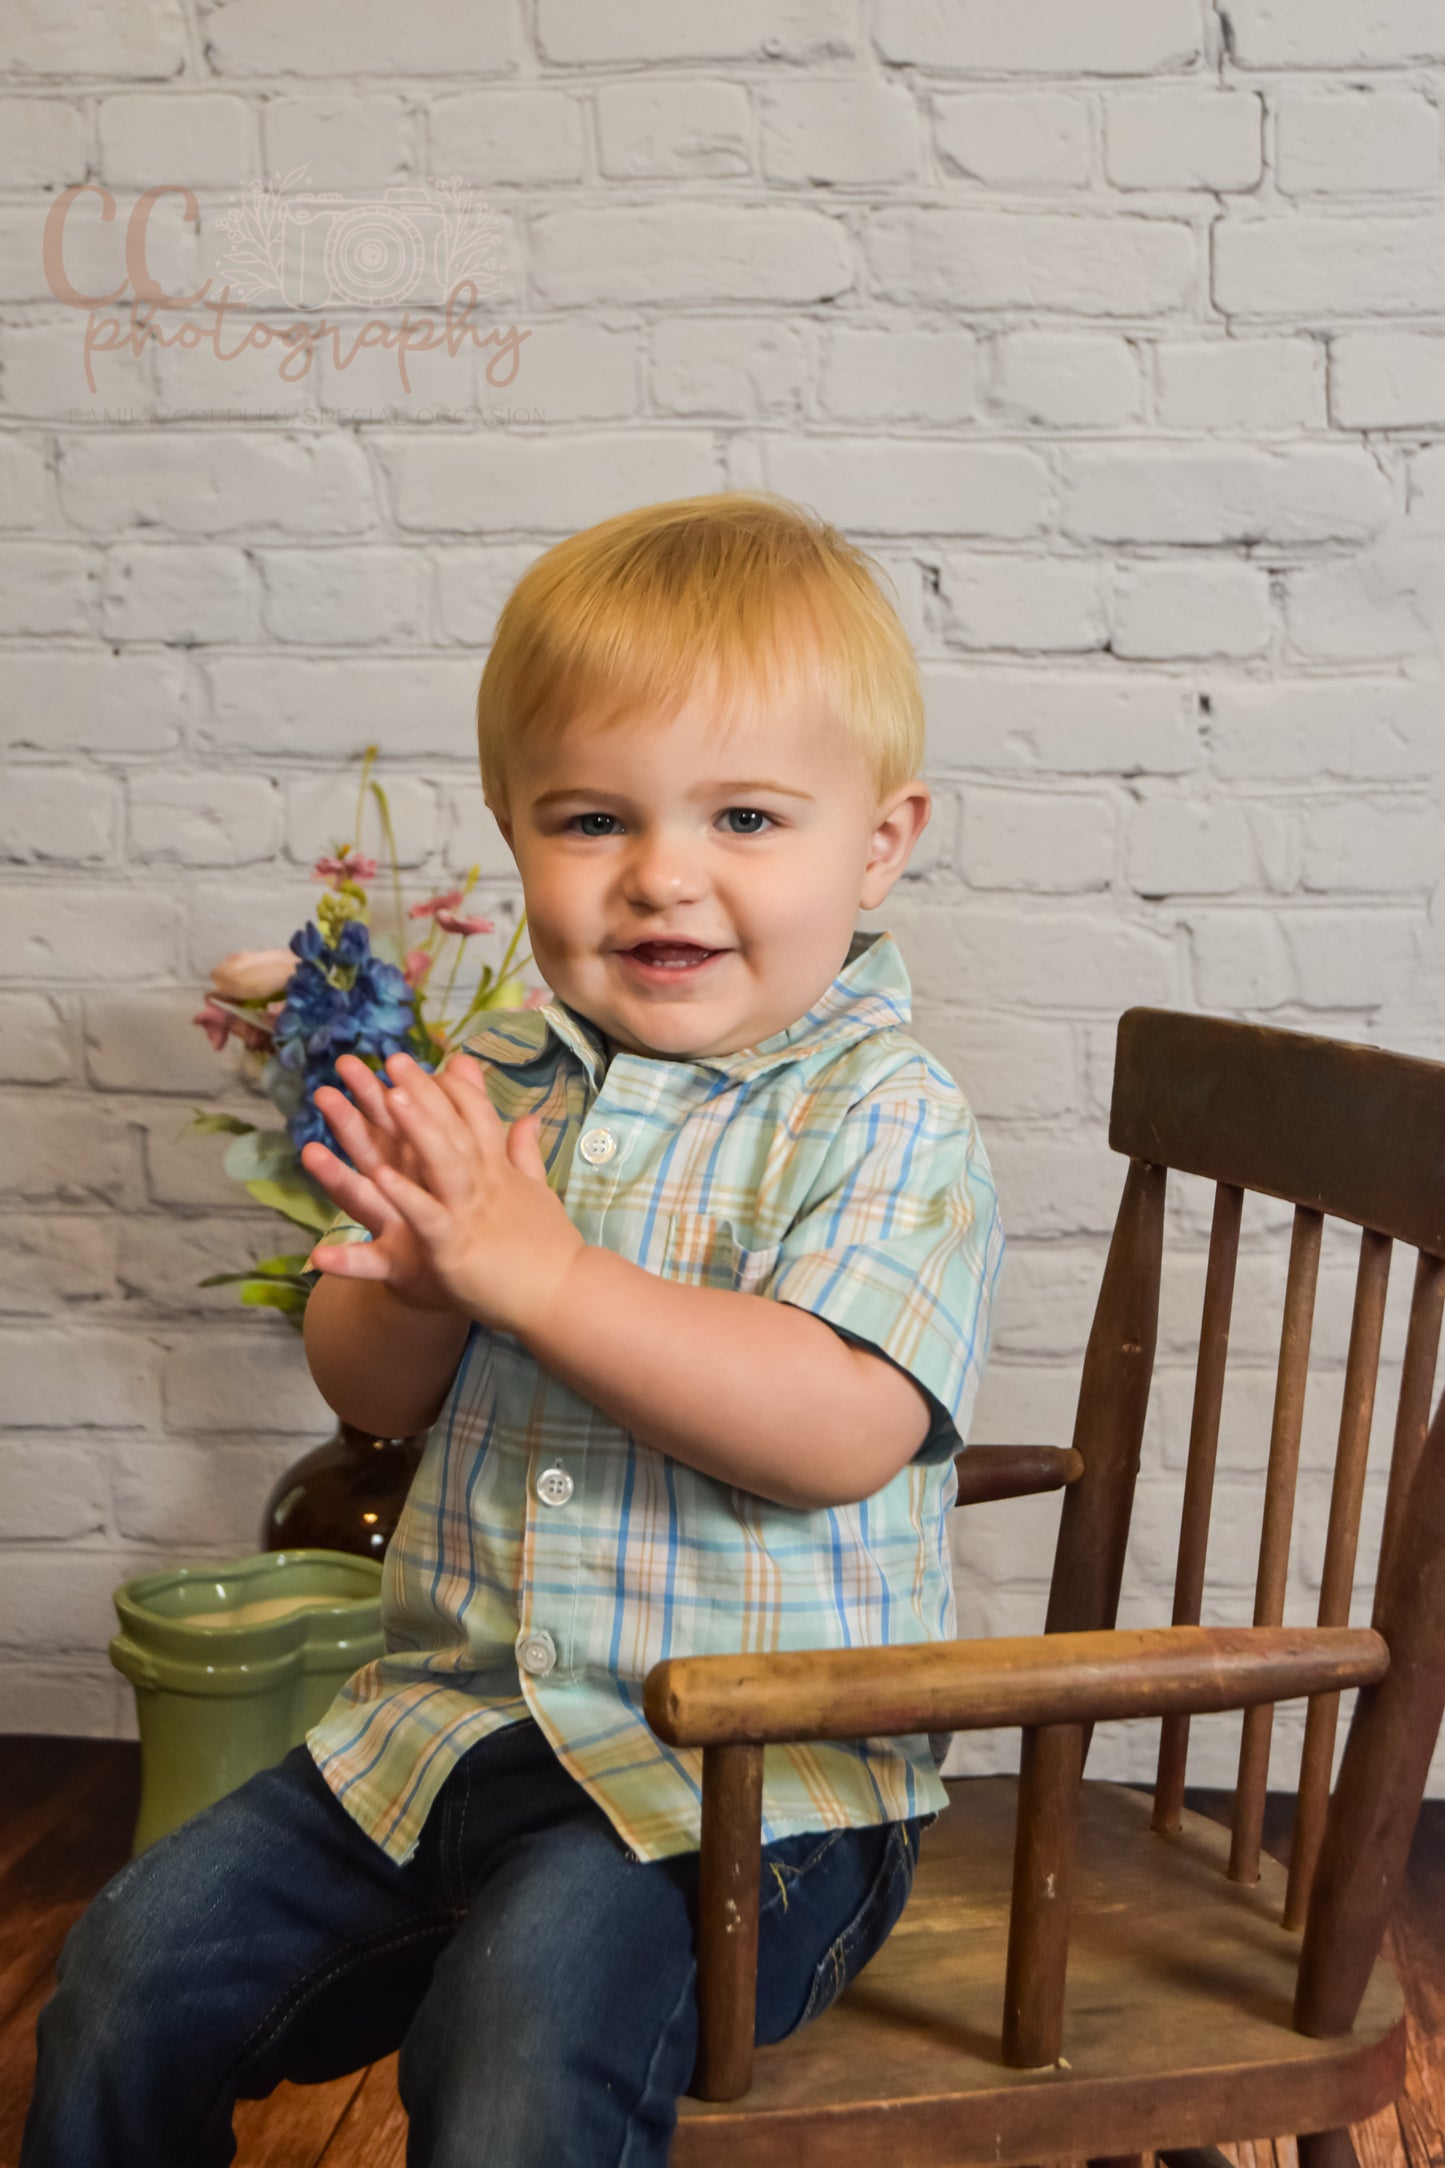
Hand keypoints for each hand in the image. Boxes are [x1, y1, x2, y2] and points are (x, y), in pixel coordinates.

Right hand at [300, 1053, 459, 1314]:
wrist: (461, 1280)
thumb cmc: (458, 1217)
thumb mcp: (463, 1160)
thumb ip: (458, 1113)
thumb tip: (463, 1064)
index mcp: (417, 1166)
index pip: (395, 1122)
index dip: (379, 1092)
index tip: (359, 1061)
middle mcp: (398, 1192)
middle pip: (372, 1150)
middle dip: (349, 1120)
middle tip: (324, 1091)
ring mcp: (392, 1227)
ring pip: (360, 1197)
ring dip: (334, 1178)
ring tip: (310, 1153)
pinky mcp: (393, 1266)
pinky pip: (368, 1263)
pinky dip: (344, 1261)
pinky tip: (319, 1256)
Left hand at [302, 1048, 584, 1340]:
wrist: (567, 1296)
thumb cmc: (551, 1250)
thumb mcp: (539, 1192)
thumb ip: (526, 1154)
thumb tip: (531, 1118)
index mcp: (501, 1171)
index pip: (478, 1117)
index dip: (454, 1089)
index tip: (432, 1061)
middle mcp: (487, 1183)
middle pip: (454, 1126)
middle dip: (425, 1091)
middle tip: (395, 1057)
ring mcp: (471, 1212)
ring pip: (442, 1160)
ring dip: (416, 1127)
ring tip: (388, 1096)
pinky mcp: (456, 1246)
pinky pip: (428, 1216)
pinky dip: (406, 1197)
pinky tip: (382, 1177)